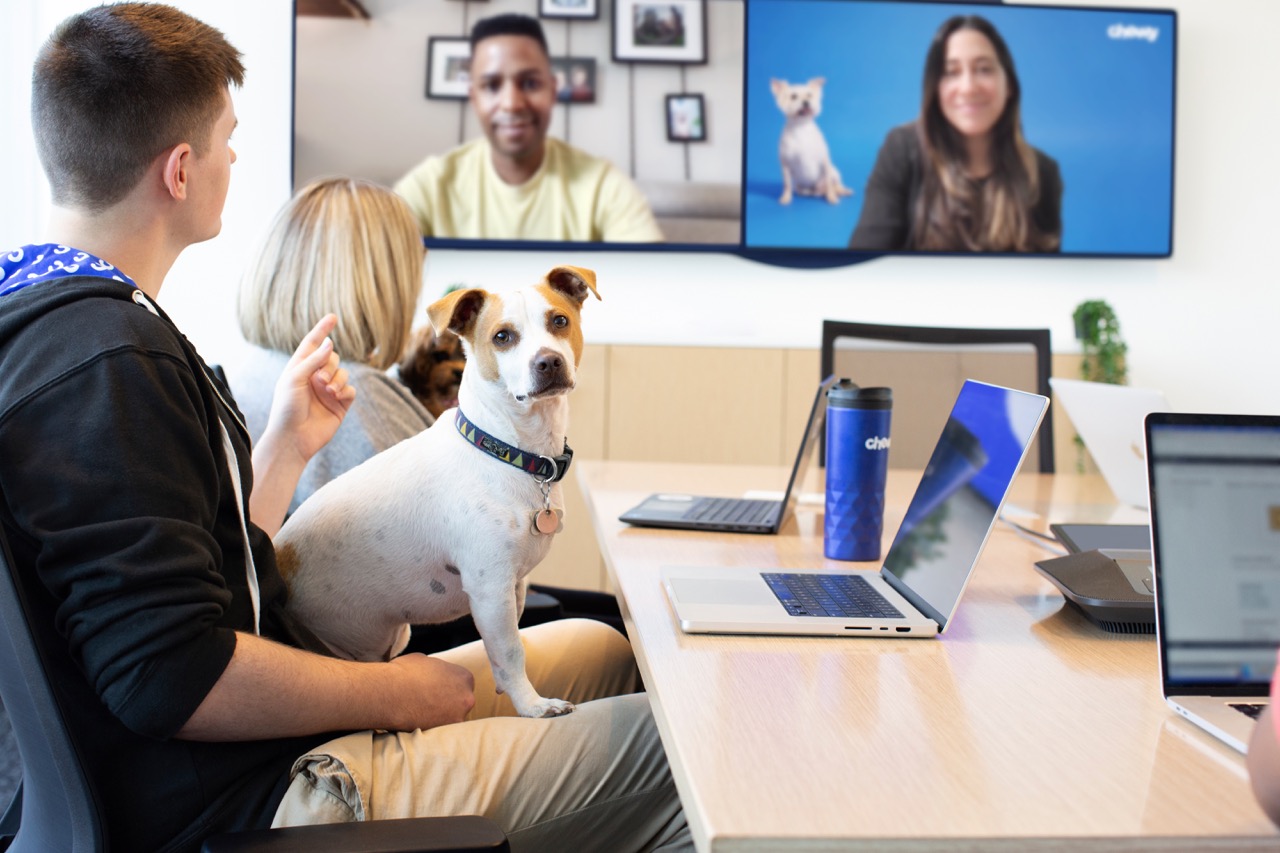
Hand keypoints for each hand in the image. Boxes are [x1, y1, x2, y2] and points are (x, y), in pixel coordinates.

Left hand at [263, 314, 355, 466]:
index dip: (322, 329)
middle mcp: (315, 377)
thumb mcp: (295, 379)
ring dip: (337, 379)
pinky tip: (336, 398)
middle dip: (329, 365)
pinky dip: (345, 391)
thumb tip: (331, 344)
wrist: (293, 438)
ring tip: (327, 392)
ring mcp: (328, 391)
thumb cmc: (287, 408)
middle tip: (319, 380)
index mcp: (300, 368)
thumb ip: (314, 360)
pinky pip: (350, 390)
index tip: (333, 317)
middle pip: (333, 358)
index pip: (312, 344)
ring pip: (343, 373)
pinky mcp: (340, 405)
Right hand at [385, 654, 476, 729]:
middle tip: (430, 703)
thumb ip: (436, 669)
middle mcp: (467, 697)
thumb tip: (432, 672)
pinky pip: (442, 731)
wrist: (390, 693)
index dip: (448, 686)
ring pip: (453, 718)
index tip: (437, 690)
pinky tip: (420, 723)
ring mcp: (458, 716)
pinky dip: (433, 728)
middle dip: (448, 702)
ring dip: (441, 717)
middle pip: (461, 702)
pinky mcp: (445, 732)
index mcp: (464, 677)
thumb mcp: (424, 660)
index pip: (462, 683)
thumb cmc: (405, 672)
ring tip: (423, 714)